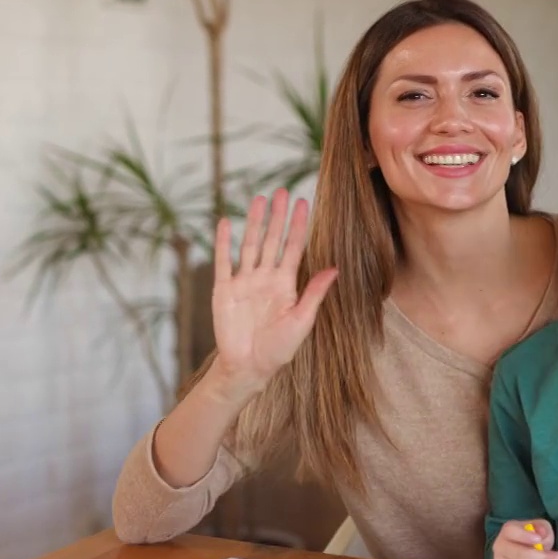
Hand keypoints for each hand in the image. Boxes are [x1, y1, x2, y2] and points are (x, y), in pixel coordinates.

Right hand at [208, 189, 337, 396]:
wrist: (248, 367)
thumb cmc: (279, 349)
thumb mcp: (302, 321)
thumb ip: (314, 293)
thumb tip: (334, 268)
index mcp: (286, 284)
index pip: (293, 248)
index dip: (298, 225)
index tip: (304, 203)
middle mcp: (265, 278)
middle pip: (272, 239)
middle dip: (277, 216)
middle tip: (282, 191)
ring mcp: (244, 282)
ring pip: (249, 244)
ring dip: (253, 222)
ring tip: (258, 199)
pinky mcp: (224, 290)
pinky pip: (223, 262)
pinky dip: (223, 242)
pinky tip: (224, 222)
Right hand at [492, 519, 557, 558]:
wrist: (519, 549)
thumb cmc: (531, 537)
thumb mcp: (540, 527)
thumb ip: (542, 528)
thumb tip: (541, 534)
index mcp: (507, 530)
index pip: (512, 532)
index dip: (525, 536)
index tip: (539, 540)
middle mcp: (499, 547)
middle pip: (519, 554)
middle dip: (543, 558)